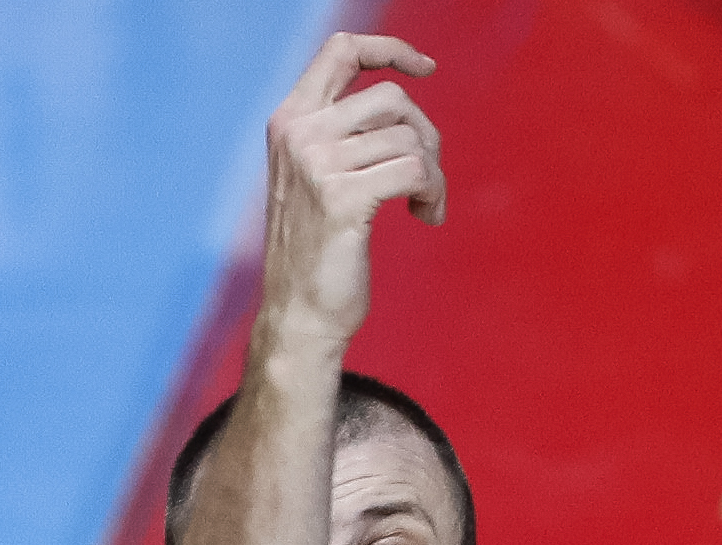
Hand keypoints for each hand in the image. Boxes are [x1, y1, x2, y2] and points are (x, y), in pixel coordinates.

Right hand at [255, 32, 443, 355]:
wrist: (298, 316)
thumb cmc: (316, 251)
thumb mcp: (315, 176)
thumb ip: (341, 131)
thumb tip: (405, 96)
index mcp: (289, 121)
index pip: (342, 49)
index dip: (391, 50)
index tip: (425, 68)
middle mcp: (298, 135)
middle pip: (391, 98)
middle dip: (424, 133)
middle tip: (426, 174)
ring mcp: (316, 165)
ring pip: (409, 138)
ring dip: (432, 172)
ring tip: (424, 202)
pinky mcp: (342, 198)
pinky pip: (416, 170)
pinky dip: (433, 192)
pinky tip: (425, 215)